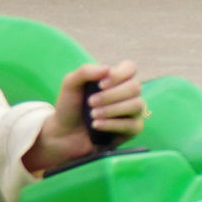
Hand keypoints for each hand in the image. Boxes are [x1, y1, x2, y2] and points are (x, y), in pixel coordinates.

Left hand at [26, 63, 147, 174]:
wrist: (63, 134)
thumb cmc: (69, 107)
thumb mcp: (70, 84)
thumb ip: (86, 71)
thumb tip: (107, 68)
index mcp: (115, 79)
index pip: (130, 68)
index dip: (119, 75)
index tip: (100, 85)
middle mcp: (127, 94)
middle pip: (135, 87)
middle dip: (111, 95)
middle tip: (90, 103)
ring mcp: (132, 111)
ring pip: (137, 105)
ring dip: (112, 110)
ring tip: (92, 115)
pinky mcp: (132, 129)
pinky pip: (133, 125)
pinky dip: (112, 124)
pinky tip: (96, 125)